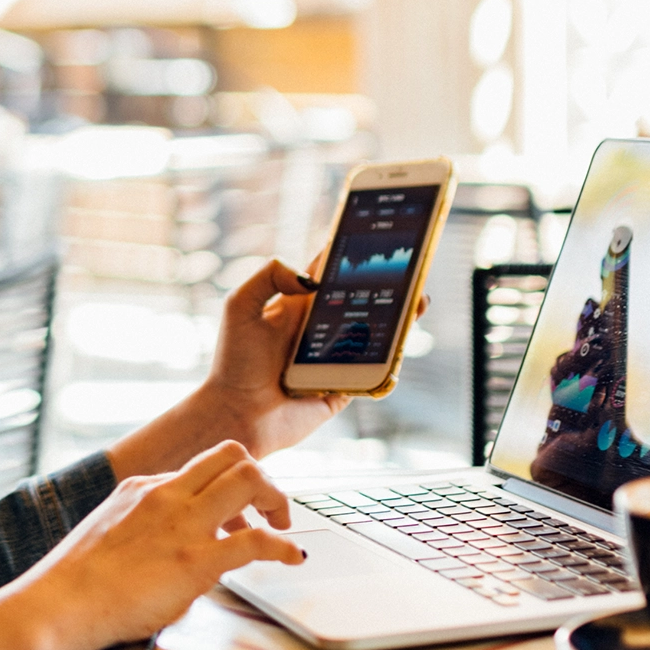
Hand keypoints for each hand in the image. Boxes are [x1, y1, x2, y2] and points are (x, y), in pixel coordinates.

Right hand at [20, 441, 303, 649]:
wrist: (59, 605)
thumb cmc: (76, 582)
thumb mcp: (109, 531)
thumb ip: (140, 525)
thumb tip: (162, 541)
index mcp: (144, 486)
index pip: (201, 466)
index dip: (226, 485)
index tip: (236, 512)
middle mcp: (167, 495)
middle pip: (233, 455)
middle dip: (261, 479)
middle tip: (271, 510)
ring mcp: (183, 525)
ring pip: (249, 479)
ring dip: (277, 500)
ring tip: (283, 526)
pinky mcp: (196, 562)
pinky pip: (257, 541)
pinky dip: (283, 546)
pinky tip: (291, 557)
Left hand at [106, 258, 430, 478]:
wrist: (236, 415)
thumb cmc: (232, 363)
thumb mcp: (239, 308)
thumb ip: (267, 277)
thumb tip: (311, 277)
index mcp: (297, 305)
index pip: (330, 273)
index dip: (352, 254)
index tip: (377, 234)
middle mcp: (319, 329)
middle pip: (361, 301)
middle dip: (387, 286)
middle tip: (411, 272)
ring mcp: (334, 359)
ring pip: (375, 335)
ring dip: (398, 320)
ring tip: (417, 303)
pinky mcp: (344, 388)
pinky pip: (375, 374)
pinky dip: (390, 363)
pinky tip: (399, 349)